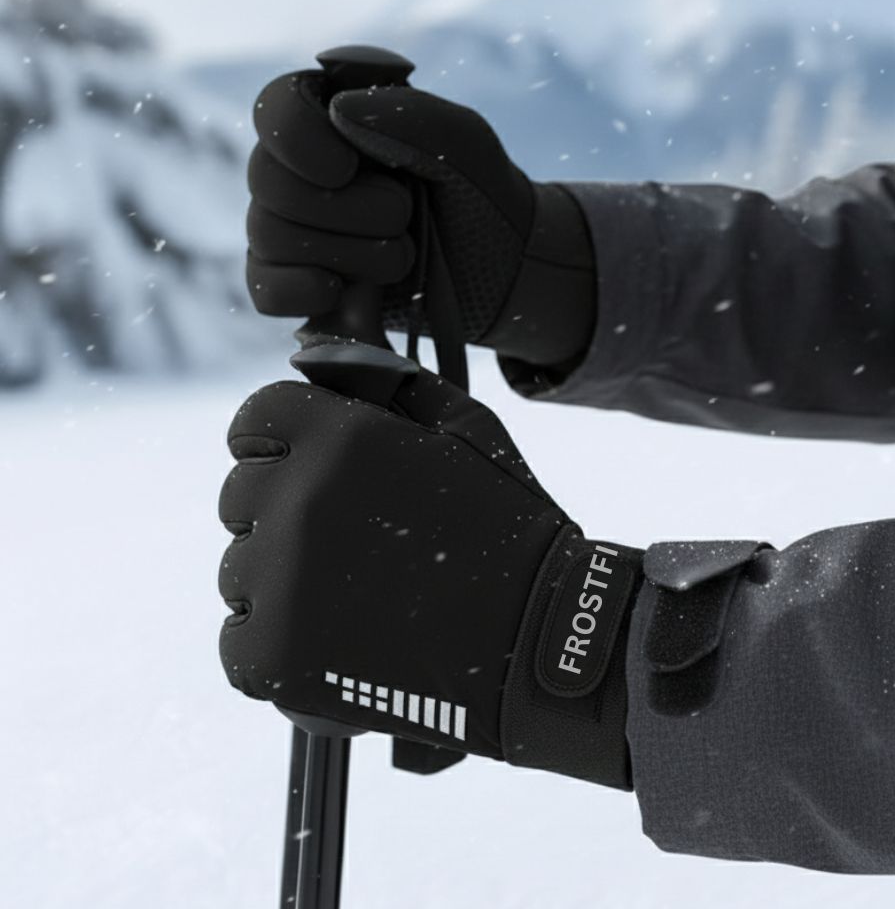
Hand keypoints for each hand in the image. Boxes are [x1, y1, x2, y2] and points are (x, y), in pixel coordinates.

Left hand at [217, 350, 641, 788]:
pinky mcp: (275, 657)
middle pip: (240, 494)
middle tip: (352, 545)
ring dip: (283, 582)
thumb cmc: (507, 527)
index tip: (315, 473)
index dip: (283, 443)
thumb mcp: (465, 428)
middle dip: (285, 512)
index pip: (255, 420)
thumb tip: (313, 351)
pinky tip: (339, 645)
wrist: (541, 641)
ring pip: (238, 570)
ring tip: (358, 600)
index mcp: (340, 438)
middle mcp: (299, 502)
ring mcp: (281, 583)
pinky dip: (278, 647)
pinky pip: (240, 640)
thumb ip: (386, 380)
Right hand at [246, 64, 595, 366]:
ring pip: (268, 235)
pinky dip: (299, 292)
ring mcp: (292, 228)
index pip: (275, 109)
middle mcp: (299, 169)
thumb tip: (338, 110)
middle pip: (266, 180)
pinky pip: (263, 290)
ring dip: (346, 252)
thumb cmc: (479, 194)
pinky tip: (341, 291)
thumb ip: (408, 114)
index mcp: (331, 116)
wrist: (501, 271)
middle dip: (343, 208)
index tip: (348, 167)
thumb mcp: (463, 143)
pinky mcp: (298, 283)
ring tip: (403, 257)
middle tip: (404, 216)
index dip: (298, 139)